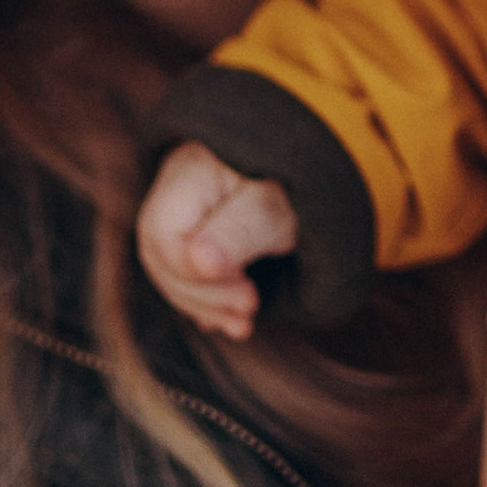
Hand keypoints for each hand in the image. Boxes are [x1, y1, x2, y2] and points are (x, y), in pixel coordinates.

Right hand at [137, 139, 297, 342]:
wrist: (324, 163)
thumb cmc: (297, 181)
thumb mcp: (277, 206)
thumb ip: (239, 232)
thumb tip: (201, 263)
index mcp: (190, 170)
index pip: (165, 234)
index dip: (197, 277)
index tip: (247, 298)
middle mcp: (175, 184)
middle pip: (161, 253)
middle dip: (202, 295)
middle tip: (247, 312)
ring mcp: (182, 205)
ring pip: (170, 264)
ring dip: (205, 302)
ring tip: (242, 324)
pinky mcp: (197, 224)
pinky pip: (186, 266)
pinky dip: (207, 297)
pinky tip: (229, 318)